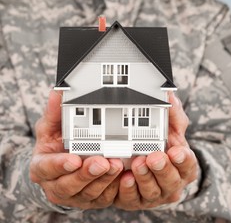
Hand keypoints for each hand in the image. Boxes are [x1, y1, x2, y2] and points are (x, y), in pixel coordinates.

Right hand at [30, 91, 123, 209]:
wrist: (67, 165)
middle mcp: (56, 185)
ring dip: (105, 180)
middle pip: (69, 184)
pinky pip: (105, 198)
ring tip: (117, 165)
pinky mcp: (93, 200)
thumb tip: (58, 93)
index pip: (47, 168)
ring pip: (90, 192)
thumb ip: (55, 113)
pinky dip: (115, 188)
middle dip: (87, 174)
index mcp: (43, 168)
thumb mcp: (52, 127)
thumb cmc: (58, 144)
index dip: (60, 165)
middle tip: (103, 162)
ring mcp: (76, 195)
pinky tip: (125, 176)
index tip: (74, 159)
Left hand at [114, 92, 197, 209]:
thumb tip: (169, 94)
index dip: (183, 159)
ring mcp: (155, 194)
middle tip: (153, 157)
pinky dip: (129, 190)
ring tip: (137, 164)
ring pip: (153, 191)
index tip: (176, 151)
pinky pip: (133, 199)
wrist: (141, 165)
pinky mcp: (137, 201)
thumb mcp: (170, 129)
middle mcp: (173, 183)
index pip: (188, 164)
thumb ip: (172, 113)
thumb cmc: (161, 147)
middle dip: (162, 169)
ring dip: (145, 178)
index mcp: (184, 166)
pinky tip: (124, 179)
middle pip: (171, 181)